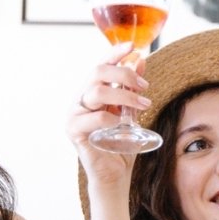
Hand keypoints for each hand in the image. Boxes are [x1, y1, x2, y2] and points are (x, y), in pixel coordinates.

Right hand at [68, 54, 151, 193]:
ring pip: (97, 92)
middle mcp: (80, 99)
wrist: (114, 174)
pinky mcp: (74, 131)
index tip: (132, 46)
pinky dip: (111, 118)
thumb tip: (140, 60)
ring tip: (143, 105)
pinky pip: (94, 117)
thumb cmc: (121, 143)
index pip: (101, 65)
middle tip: (145, 86)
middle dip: (125, 74)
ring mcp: (75, 114)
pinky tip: (121, 124)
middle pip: (98, 72)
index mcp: (92, 91)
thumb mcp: (131, 111)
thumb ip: (132, 88)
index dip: (114, 53)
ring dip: (124, 95)